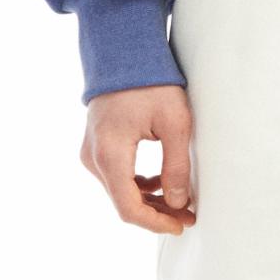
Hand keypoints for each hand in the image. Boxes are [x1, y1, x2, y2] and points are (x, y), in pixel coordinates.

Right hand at [82, 83, 196, 232]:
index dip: (156, 223)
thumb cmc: (151, 83)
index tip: (181, 225)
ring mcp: (91, 153)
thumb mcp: (175, 123)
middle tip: (188, 215)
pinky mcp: (95, 147)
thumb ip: (176, 166)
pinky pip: (115, 177)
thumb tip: (177, 202)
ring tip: (180, 202)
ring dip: (148, 201)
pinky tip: (160, 184)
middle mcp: (94, 158)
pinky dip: (137, 186)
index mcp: (110, 154)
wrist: (124, 55)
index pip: (129, 208)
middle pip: (123, 203)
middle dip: (157, 213)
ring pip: (119, 192)